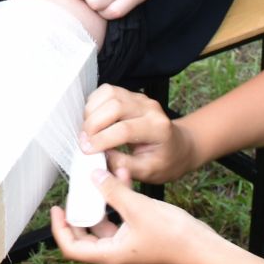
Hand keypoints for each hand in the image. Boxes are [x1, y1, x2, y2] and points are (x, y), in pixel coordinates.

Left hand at [50, 165, 215, 263]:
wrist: (204, 248)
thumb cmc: (174, 238)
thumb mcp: (138, 208)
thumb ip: (113, 192)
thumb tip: (94, 178)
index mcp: (109, 254)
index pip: (71, 248)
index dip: (59, 228)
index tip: (57, 209)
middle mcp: (115, 252)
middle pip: (84, 234)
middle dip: (80, 210)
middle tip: (76, 192)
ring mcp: (128, 245)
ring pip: (104, 222)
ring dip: (103, 200)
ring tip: (104, 175)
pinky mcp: (139, 236)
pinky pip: (121, 217)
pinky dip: (119, 200)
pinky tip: (123, 178)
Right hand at [79, 85, 199, 184]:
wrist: (178, 147)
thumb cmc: (165, 161)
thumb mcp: (148, 173)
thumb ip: (124, 166)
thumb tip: (99, 157)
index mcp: (158, 129)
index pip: (124, 129)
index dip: (102, 140)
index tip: (87, 151)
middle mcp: (150, 108)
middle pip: (115, 106)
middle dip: (93, 124)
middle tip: (84, 142)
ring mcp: (140, 98)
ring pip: (109, 93)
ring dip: (92, 111)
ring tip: (88, 132)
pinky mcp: (130, 95)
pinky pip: (107, 91)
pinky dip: (94, 104)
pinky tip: (93, 120)